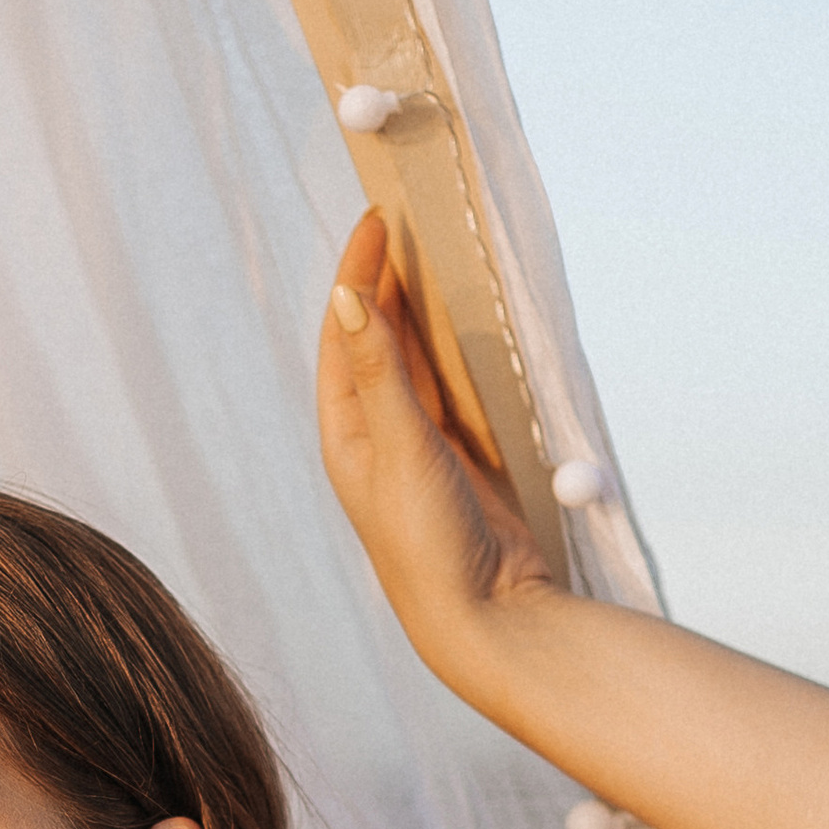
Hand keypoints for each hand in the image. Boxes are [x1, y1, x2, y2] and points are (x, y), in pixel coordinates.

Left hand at [318, 212, 557, 684]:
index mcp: (346, 431)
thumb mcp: (401, 450)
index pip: (344, 331)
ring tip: (437, 246)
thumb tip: (351, 299)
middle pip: (378, 336)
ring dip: (425, 305)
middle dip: (390, 278)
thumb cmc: (425, 542)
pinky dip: (459, 342)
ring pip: (418, 355)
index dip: (359, 272)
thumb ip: (381, 374)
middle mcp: (376, 433)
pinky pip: (456, 381)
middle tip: (409, 215)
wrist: (484, 614)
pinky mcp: (463, 454)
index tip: (378, 217)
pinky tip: (472, 311)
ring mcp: (421, 442)